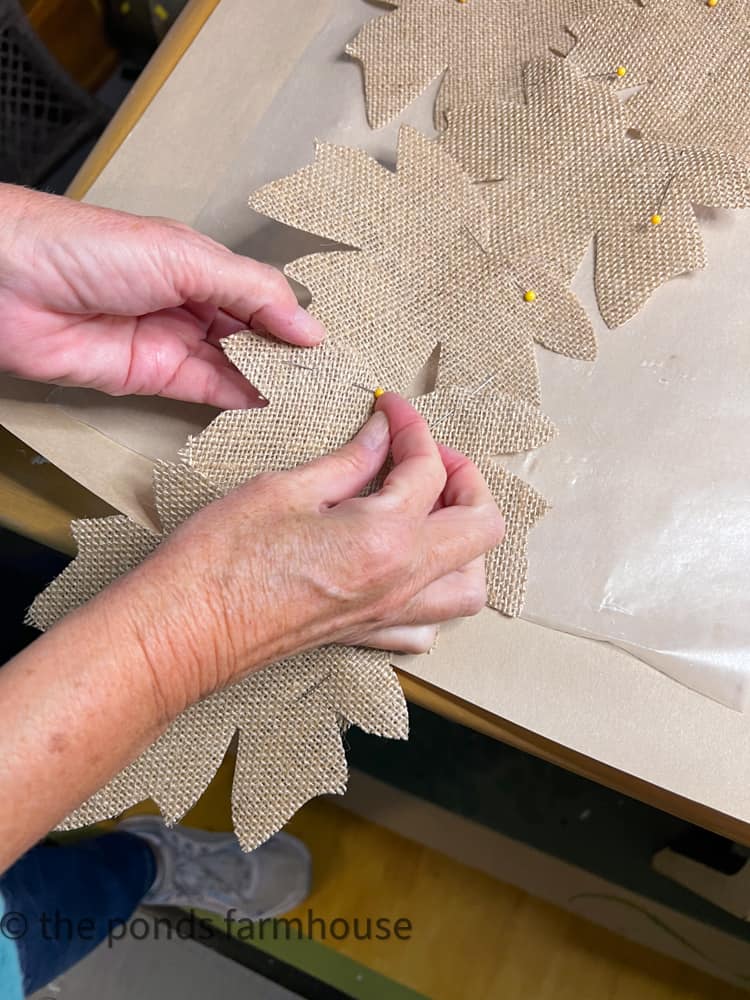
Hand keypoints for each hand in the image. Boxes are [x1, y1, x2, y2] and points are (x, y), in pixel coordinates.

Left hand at [0, 184, 323, 407]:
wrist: (9, 285)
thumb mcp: (185, 255)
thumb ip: (251, 291)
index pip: (262, 296)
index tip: (330, 347)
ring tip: (312, 398)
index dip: (295, 320)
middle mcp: (188, 302)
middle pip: (252, 335)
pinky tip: (271, 407)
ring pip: (234, 367)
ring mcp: (170, 342)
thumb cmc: (85, 247)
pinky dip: (239, 402)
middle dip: (288, 356)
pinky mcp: (150, 379)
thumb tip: (308, 325)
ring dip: (270, 382)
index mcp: (199, 263)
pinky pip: (205, 393)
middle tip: (329, 380)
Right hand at [113, 393, 504, 716]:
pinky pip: (429, 625)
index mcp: (385, 536)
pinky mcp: (366, 636)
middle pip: (481, 528)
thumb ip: (349, 461)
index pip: (428, 470)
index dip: (412, 427)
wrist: (185, 630)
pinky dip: (435, 593)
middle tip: (425, 456)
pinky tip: (408, 567)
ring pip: (469, 585)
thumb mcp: (286, 489)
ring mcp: (387, 614)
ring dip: (465, 541)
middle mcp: (400, 581)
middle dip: (466, 479)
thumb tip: (381, 436)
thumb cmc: (221, 561)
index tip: (390, 409)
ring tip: (431, 511)